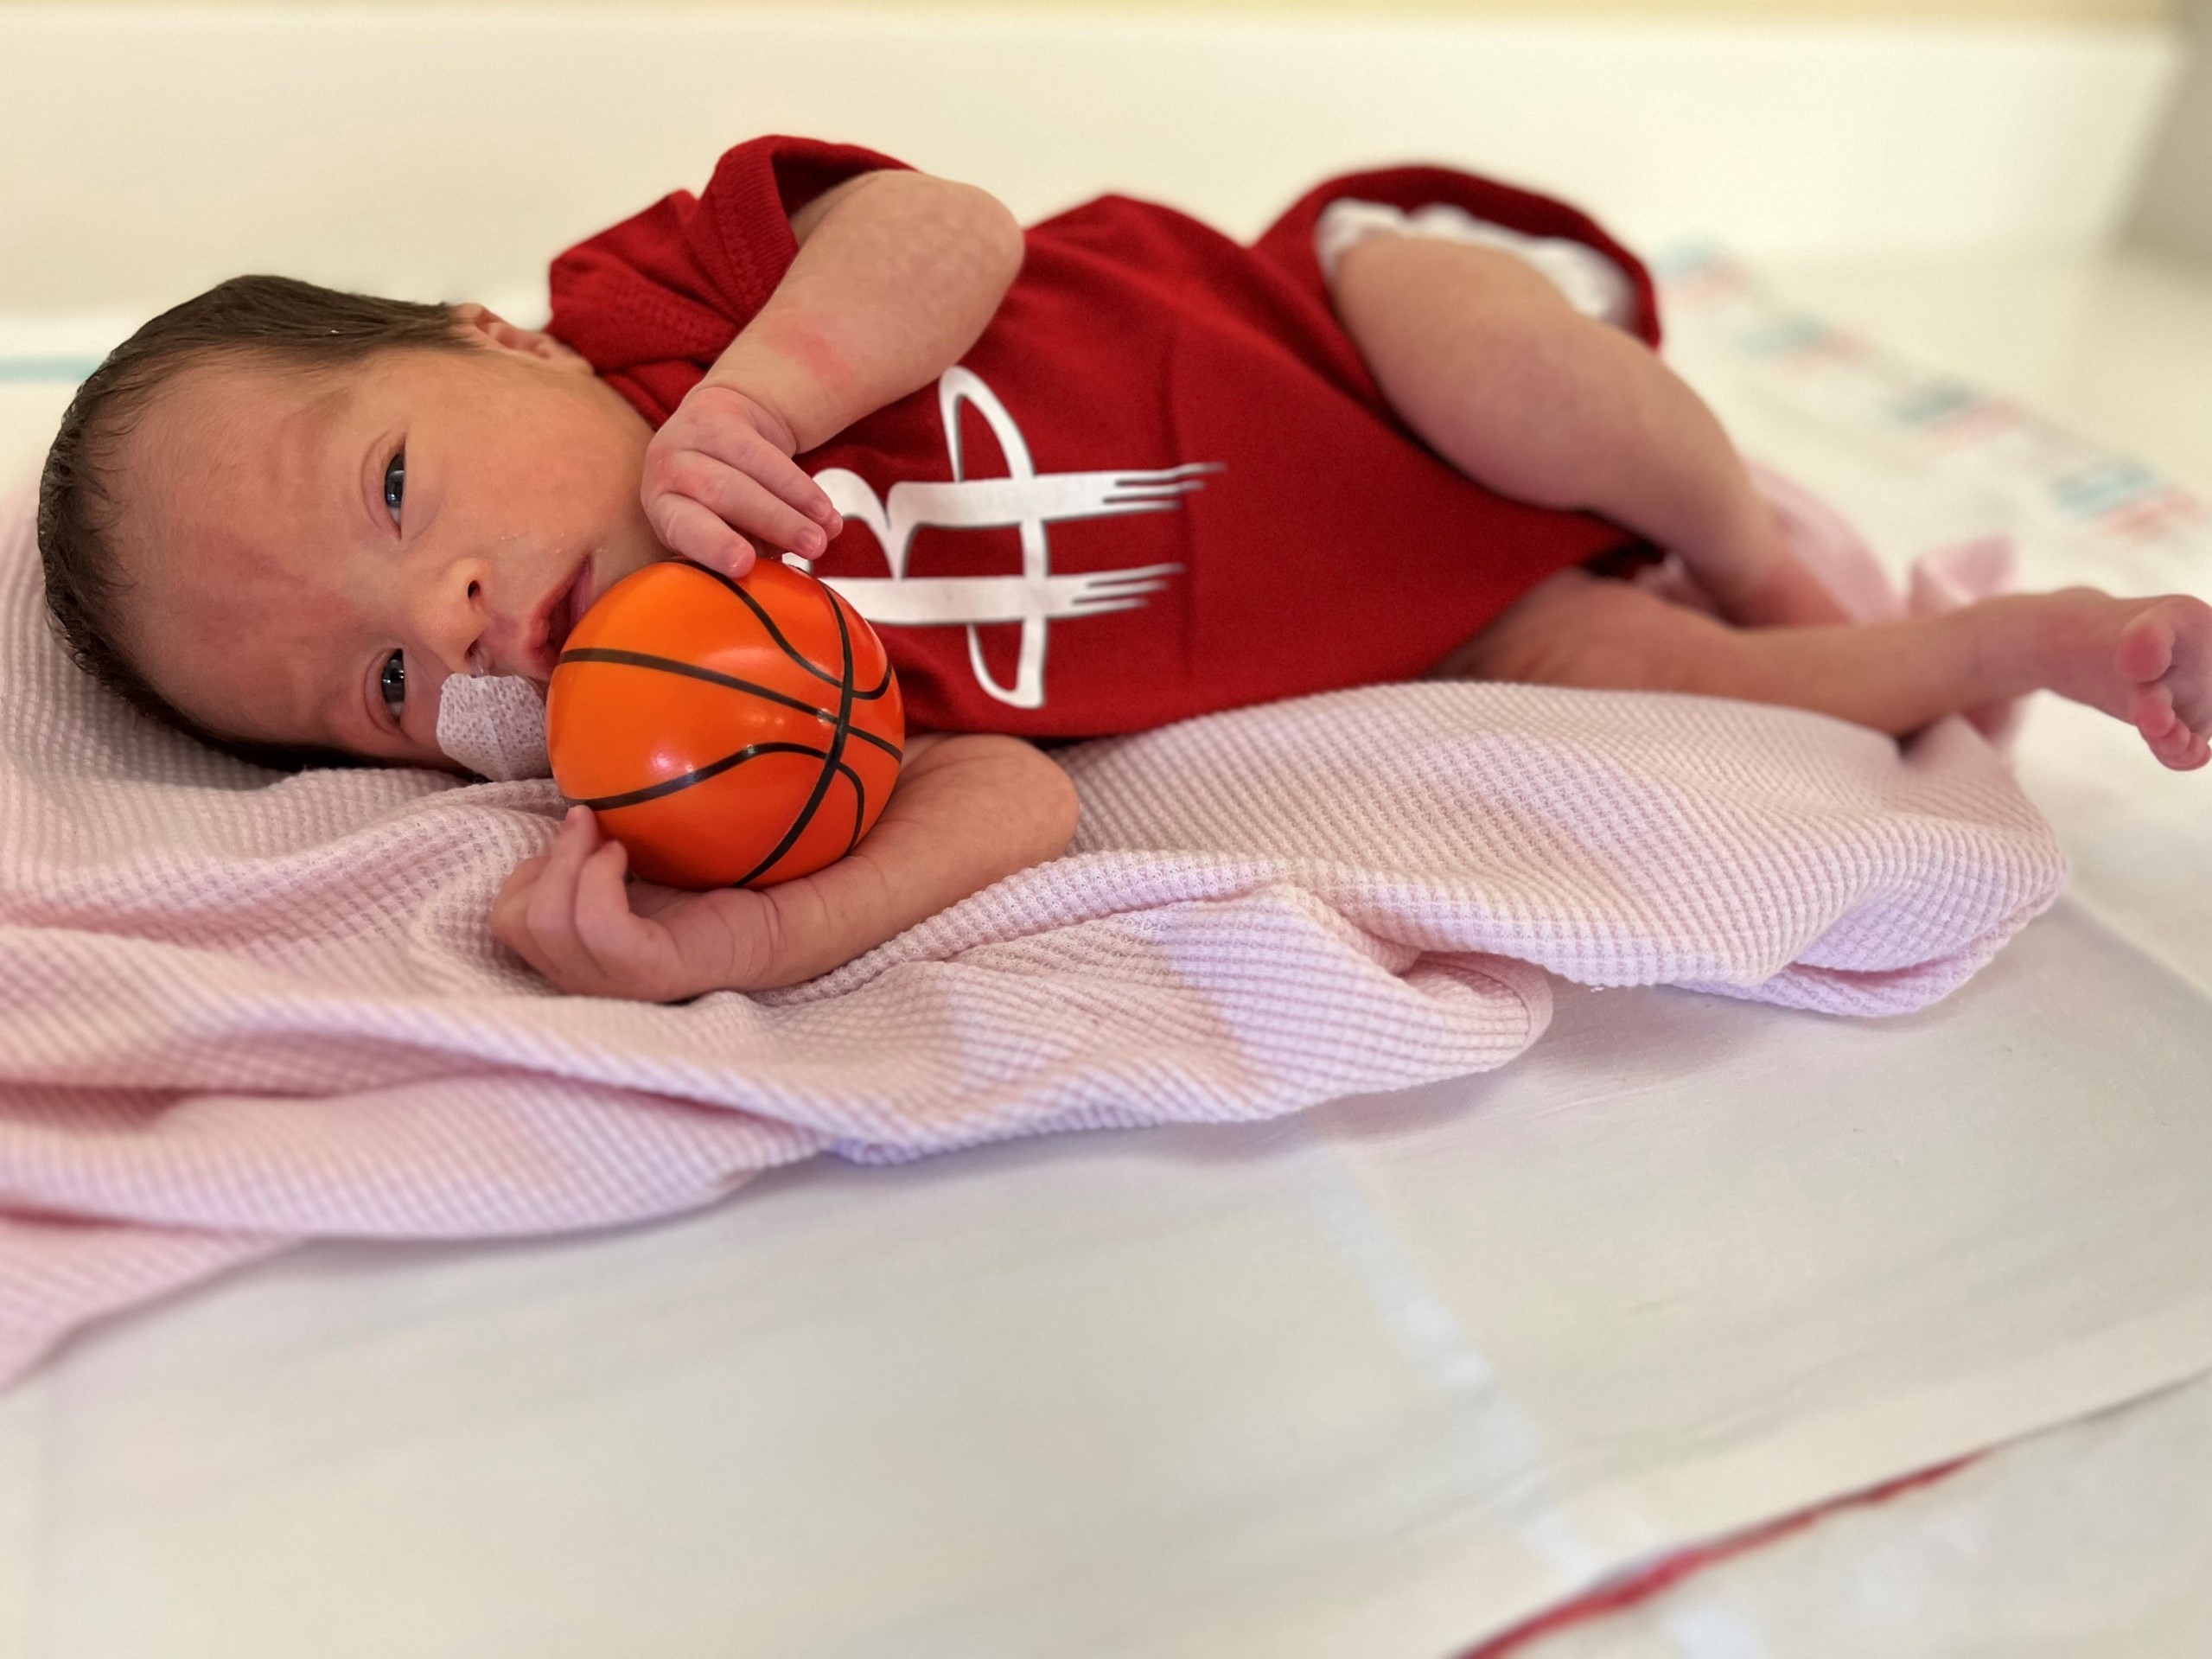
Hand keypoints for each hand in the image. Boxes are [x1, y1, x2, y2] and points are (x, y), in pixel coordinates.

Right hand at [493, 806, 783, 1001]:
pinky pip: (598, 927)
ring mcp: (620, 982)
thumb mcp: (640, 864)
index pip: (508, 923)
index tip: (574, 835)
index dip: (526, 872)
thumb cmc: (713, 883)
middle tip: (589, 827)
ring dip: (568, 865)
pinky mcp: (654, 972)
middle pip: (516, 924)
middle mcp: (590, 978)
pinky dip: (599, 880)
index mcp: (580, 954)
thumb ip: (597, 845)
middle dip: (543, 862)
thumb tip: (571, 791)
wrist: (785, 911)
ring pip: (546, 925)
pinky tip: (625, 857)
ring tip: (613, 841)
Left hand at [640, 381, 843, 578]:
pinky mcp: (723, 413)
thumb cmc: (721, 502)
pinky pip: (768, 452)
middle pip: (721, 493)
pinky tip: (824, 508)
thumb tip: (775, 582)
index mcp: (663, 508)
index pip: (684, 526)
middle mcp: (667, 468)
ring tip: (828, 532)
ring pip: (749, 470)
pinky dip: (802, 485)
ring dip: (796, 503)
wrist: (719, 429)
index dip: (713, 544)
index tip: (744, 564)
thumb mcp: (720, 529)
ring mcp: (692, 435)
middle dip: (771, 520)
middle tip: (811, 547)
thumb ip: (743, 551)